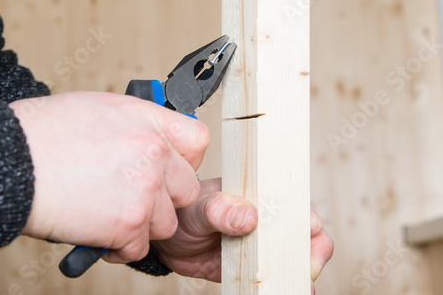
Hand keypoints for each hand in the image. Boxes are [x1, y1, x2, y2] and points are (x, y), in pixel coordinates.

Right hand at [11, 91, 209, 262]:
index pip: (198, 142)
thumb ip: (138, 125)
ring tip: (111, 214)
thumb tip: (155, 140)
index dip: (186, 159)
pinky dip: (121, 245)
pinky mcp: (128, 224)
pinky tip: (100, 231)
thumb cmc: (44, 132)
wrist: (10, 160)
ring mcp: (145, 191)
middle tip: (135, 197)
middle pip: (186, 189)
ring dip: (141, 224)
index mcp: (149, 122)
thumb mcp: (100, 108)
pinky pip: (140, 247)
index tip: (172, 168)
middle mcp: (154, 154)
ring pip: (166, 223)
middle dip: (164, 197)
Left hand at [149, 178, 333, 292]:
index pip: (295, 202)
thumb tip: (249, 216)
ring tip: (299, 283)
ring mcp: (263, 245)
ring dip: (302, 270)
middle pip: (307, 233)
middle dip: (312, 250)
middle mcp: (268, 219)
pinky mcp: (256, 268)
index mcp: (259, 195)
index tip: (305, 234)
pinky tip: (287, 292)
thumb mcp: (197, 207)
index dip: (306, 219)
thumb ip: (219, 209)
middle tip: (306, 266)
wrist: (167, 241)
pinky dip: (285, 286)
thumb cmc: (184, 211)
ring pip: (296, 258)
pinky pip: (277, 278)